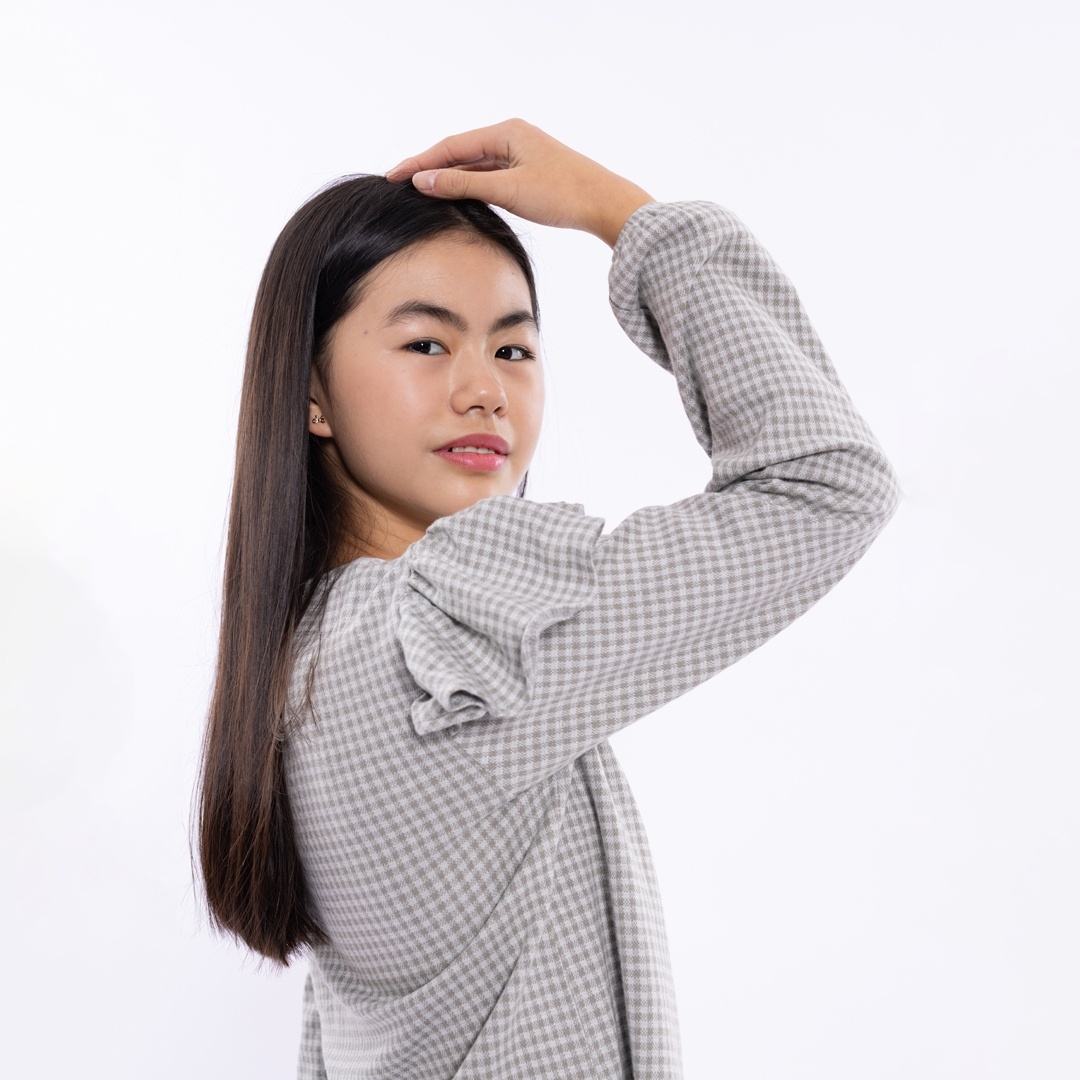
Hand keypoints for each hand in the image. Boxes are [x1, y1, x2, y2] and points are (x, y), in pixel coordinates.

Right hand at [385, 119, 653, 247]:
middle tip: (398, 182)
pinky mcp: (529, 171)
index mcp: (506, 131)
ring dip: (448, 177)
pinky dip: (469, 184)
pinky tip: (455, 196)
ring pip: (474, 165)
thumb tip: (423, 180)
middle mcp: (512, 136)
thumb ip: (463, 184)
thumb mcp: (507, 190)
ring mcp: (521, 153)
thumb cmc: (562, 195)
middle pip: (460, 152)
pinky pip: (490, 175)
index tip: (393, 175)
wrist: (606, 205)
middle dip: (429, 167)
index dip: (419, 162)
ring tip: (419, 190)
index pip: (450, 146)